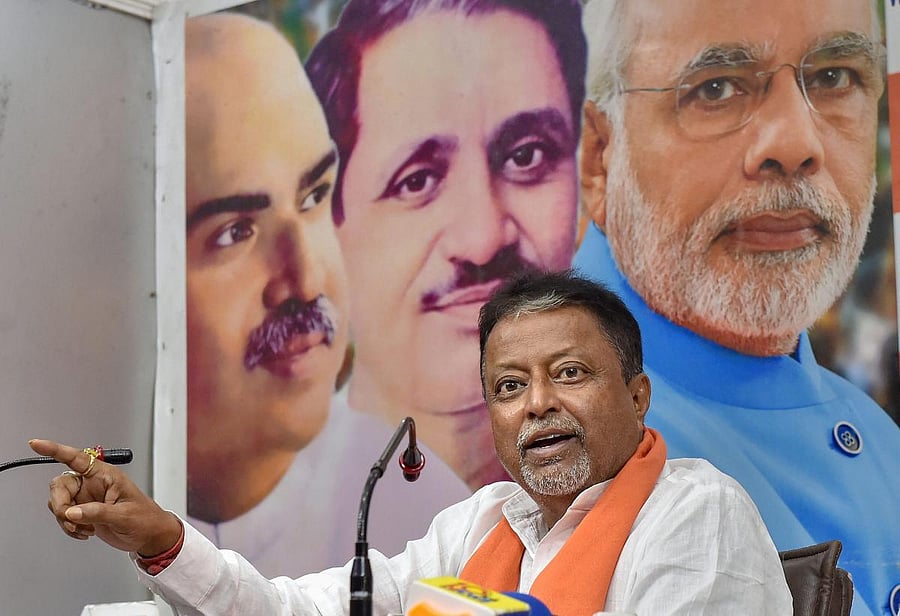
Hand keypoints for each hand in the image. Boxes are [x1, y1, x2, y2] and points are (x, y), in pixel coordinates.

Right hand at [30, 439, 181, 556]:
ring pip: (59, 502)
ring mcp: (87, 498)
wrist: (149, 536)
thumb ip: (97, 512)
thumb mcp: (124, 515)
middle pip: (61, 485)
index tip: (36, 444)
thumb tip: (73, 512)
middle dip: (60, 503)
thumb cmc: (145, 519)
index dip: (55, 450)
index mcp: (106, 475)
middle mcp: (93, 484)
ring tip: (85, 528)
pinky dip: (69, 526)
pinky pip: (64, 516)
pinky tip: (85, 531)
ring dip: (65, 519)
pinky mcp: (84, 512)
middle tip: (71, 519)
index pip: (77, 458)